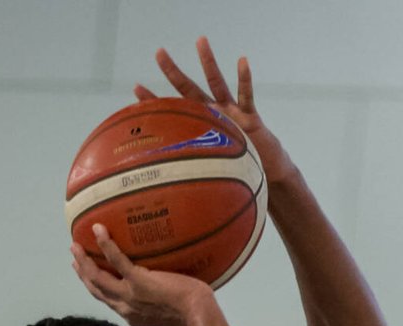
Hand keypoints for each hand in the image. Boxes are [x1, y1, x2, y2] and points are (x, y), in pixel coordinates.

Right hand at [72, 223, 213, 325]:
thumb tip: (162, 282)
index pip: (107, 300)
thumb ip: (157, 300)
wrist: (197, 315)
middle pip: (96, 289)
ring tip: (76, 244)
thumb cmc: (192, 312)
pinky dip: (105, 244)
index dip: (93, 286)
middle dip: (82, 273)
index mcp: (132, 315)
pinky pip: (116, 260)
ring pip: (97, 278)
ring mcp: (130, 295)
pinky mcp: (138, 282)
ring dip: (84, 261)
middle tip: (74, 256)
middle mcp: (125, 308)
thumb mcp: (167, 310)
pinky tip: (98, 229)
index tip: (84, 273)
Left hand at [138, 36, 297, 187]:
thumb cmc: (239, 179)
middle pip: (189, 90)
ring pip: (216, 83)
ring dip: (208, 62)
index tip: (135, 89)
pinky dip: (244, 79)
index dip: (155, 102)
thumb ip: (193, 186)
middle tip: (158, 53)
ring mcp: (232, 113)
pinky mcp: (251, 117)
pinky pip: (246, 95)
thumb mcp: (212, 182)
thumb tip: (169, 208)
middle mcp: (213, 116)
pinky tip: (242, 61)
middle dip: (173, 71)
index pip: (173, 113)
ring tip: (200, 41)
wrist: (268, 177)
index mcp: (201, 130)